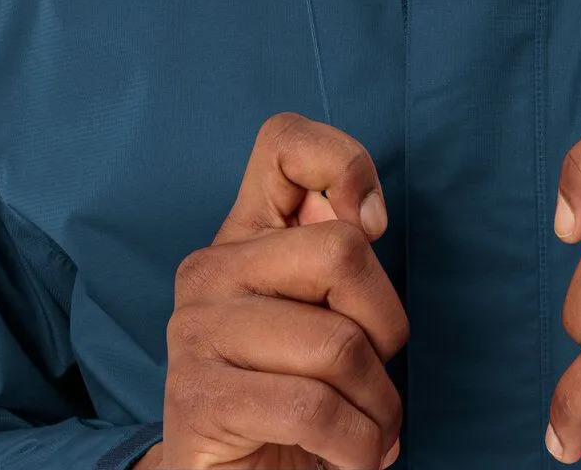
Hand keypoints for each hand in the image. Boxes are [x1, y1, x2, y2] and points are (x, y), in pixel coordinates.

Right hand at [158, 112, 408, 469]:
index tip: (374, 226)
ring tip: (369, 430)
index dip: (346, 165)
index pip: (283, 142)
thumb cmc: (297, 395)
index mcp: (244, 234)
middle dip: (385, 325)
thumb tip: (368, 218)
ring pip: (338, 344)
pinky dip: (357, 446)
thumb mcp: (326, 312)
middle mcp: (210, 269)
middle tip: (375, 372)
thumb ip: (341, 256)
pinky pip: (313, 409)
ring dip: (377, 406)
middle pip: (342, 250)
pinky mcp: (197, 398)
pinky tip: (352, 457)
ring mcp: (195, 331)